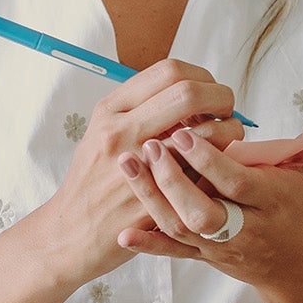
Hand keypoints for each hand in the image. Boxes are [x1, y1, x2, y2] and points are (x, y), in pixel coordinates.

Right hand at [29, 58, 245, 289]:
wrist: (73, 231)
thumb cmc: (92, 181)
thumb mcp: (101, 133)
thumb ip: (138, 110)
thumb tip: (187, 89)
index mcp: (110, 110)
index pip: (169, 72)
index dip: (201, 77)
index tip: (209, 88)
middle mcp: (120, 132)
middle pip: (188, 93)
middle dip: (220, 97)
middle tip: (226, 108)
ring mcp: (138, 166)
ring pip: (203, 134)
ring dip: (228, 130)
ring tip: (229, 134)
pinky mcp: (156, 198)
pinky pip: (202, 172)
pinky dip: (220, 162)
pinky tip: (219, 163)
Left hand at [115, 93, 302, 297]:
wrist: (293, 265)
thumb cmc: (298, 208)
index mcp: (272, 201)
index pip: (238, 182)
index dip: (211, 160)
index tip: (185, 130)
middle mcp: (245, 227)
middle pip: (205, 211)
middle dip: (175, 181)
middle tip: (150, 144)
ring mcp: (220, 246)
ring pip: (183, 229)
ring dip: (152, 199)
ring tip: (127, 163)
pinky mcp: (202, 257)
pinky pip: (174, 254)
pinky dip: (149, 245)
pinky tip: (124, 233)